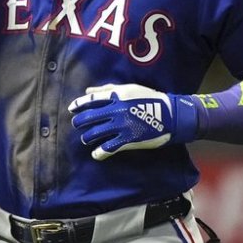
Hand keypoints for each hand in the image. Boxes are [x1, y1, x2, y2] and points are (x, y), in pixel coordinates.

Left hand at [67, 83, 198, 159]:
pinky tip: (96, 154)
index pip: (91, 99)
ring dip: (87, 137)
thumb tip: (88, 91)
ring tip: (86, 139)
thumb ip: (107, 89)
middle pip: (90, 117)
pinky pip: (108, 147)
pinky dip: (99, 152)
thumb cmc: (150, 98)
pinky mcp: (128, 140)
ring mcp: (121, 126)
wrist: (170, 115)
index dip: (79, 104)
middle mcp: (116, 110)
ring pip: (96, 133)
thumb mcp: (129, 88)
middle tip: (77, 125)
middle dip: (79, 122)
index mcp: (117, 96)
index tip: (71, 109)